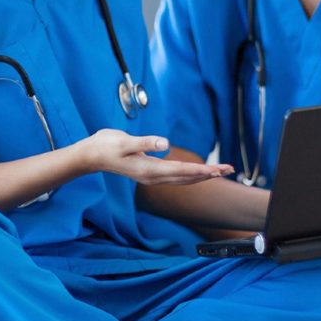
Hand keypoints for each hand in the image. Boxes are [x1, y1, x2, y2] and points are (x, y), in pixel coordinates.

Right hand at [75, 129, 232, 184]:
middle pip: (186, 177)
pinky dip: (189, 174)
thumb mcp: (124, 141)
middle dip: (208, 174)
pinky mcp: (148, 171)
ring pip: (182, 178)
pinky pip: (175, 176)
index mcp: (149, 170)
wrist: (91, 155)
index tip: (218, 170)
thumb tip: (164, 144)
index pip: (182, 171)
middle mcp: (153, 176)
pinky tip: (195, 172)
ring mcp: (151, 176)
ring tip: (218, 171)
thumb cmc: (106, 146)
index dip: (201, 170)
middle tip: (229, 169)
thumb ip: (145, 142)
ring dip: (201, 175)